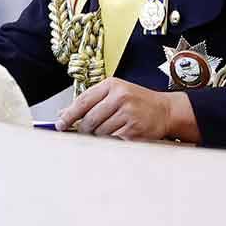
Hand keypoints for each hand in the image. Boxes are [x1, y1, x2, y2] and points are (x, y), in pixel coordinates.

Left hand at [55, 78, 195, 141]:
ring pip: (99, 132)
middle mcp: (120, 97)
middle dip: (83, 129)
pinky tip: (117, 135)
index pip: (83, 101)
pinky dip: (111, 141)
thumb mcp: (115, 93)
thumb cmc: (138, 101)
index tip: (60, 124)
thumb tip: (63, 113)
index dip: (69, 115)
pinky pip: (112, 140)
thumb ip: (91, 101)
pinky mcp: (134, 129)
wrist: (165, 110)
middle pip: (89, 119)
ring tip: (108, 130)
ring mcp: (128, 113)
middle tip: (83, 132)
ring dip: (98, 136)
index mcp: (112, 85)